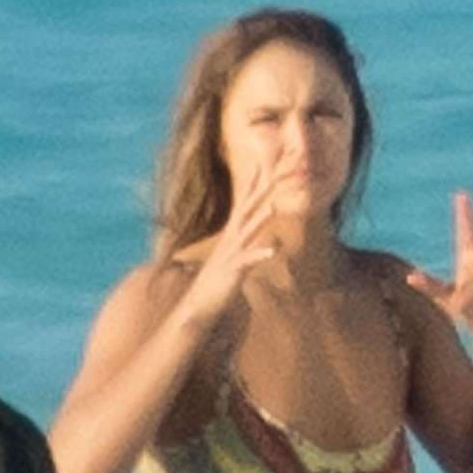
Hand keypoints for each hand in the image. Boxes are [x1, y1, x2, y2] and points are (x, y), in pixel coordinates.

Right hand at [179, 160, 281, 324]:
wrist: (199, 306)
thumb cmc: (217, 284)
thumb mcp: (232, 260)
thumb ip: (246, 247)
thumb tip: (259, 239)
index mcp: (231, 237)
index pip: (243, 206)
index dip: (252, 187)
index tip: (262, 166)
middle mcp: (231, 241)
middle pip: (246, 212)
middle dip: (259, 193)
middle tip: (272, 174)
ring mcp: (231, 255)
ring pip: (248, 233)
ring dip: (260, 219)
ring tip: (274, 205)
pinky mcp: (233, 272)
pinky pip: (248, 261)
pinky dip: (260, 254)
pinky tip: (273, 251)